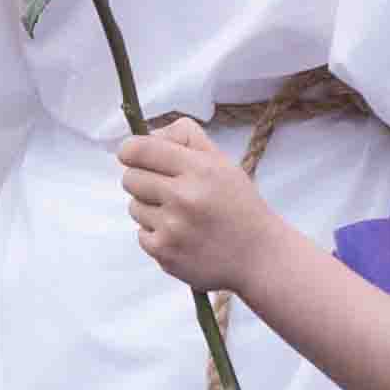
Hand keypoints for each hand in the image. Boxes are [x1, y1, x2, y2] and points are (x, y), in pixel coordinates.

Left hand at [117, 116, 282, 294]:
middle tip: (165, 189)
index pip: (139, 150)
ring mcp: (173, 228)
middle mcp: (184, 197)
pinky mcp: (165, 253)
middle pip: (130, 178)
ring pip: (134, 206)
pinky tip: (181, 235)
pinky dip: (156, 234)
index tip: (134, 156)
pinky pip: (140, 234)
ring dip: (150, 209)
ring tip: (179, 215)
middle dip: (142, 180)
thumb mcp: (221, 162)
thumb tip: (147, 134)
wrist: (258, 256)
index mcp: (200, 169)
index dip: (130, 151)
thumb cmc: (238, 205)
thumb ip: (185, 137)